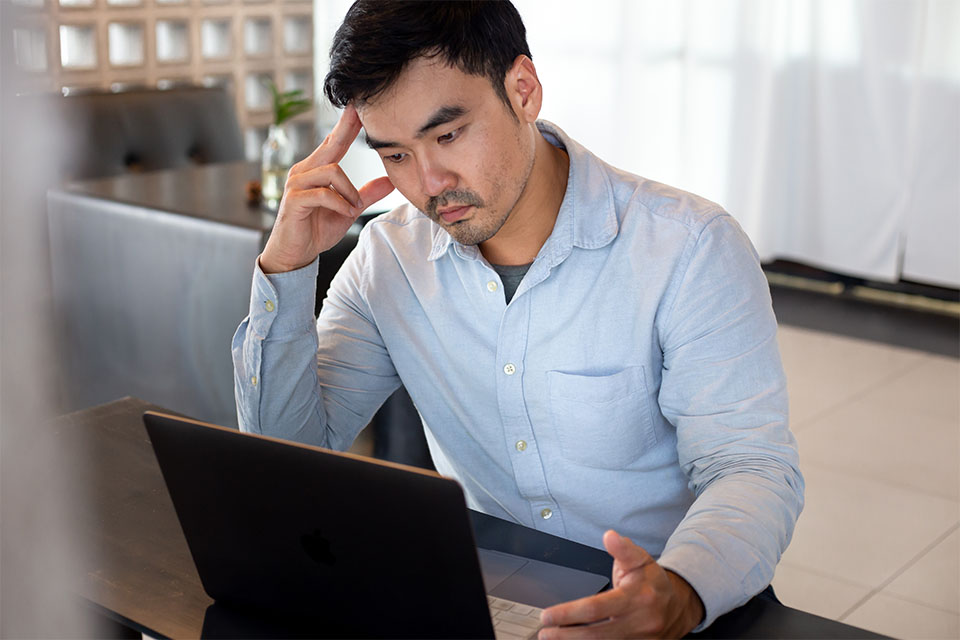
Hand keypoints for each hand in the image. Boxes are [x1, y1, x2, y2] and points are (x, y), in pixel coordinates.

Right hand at [259, 104, 394, 273]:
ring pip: (331, 172)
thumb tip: (389, 181)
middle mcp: (303, 172)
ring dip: (349, 191)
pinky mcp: (294, 200)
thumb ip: (365, 195)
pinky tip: (345, 213)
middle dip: (347, 129)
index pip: (334, 143)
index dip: (346, 125)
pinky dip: (339, 204)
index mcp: (316, 170)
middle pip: (330, 145)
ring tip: (353, 207)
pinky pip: (322, 194)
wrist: (294, 254)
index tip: (358, 107)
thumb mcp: (347, 210)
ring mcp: (296, 184)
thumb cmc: (315, 230)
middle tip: (361, 112)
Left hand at [539, 530, 703, 638]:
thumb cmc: (652, 582)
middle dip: (566, 634)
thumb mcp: (640, 558)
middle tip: (545, 632)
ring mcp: (639, 639)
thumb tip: (610, 536)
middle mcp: (638, 622)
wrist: (679, 606)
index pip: (597, 608)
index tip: (548, 615)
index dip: (569, 613)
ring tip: (553, 638)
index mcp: (637, 597)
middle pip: (596, 633)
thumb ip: (623, 549)